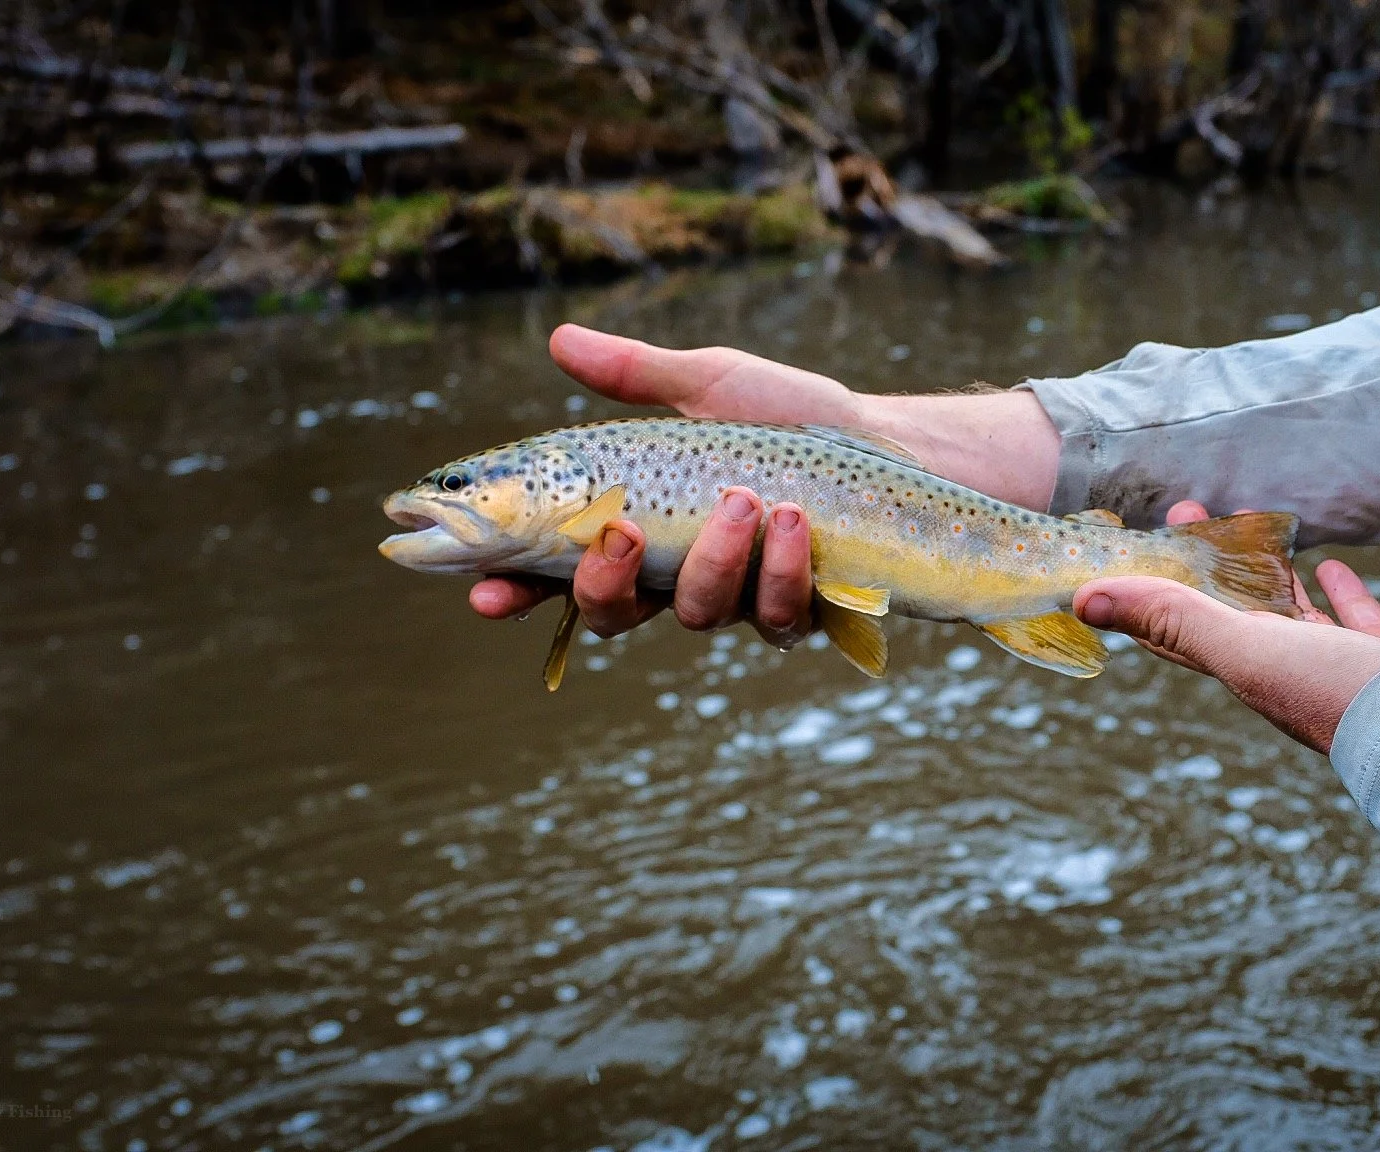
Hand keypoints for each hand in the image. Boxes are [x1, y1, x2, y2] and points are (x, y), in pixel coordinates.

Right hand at [470, 324, 1058, 644]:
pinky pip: (776, 616)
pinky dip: (782, 570)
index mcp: (643, 529)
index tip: (485, 594)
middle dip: (605, 584)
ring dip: (717, 561)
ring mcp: (741, 600)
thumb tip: (558, 338)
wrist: (894, 445)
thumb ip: (636, 373)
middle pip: (613, 612)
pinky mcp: (803, 613)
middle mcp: (682, 576)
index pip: (560, 570)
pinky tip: (794, 521)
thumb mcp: (711, 384)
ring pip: (699, 615)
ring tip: (749, 501)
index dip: (516, 590)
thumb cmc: (794, 418)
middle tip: (622, 533)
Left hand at [1073, 501, 1379, 753]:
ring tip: (1250, 530)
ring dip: (1263, 575)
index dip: (1146, 586)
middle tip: (1185, 508)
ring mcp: (1336, 671)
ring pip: (1288, 616)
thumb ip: (1173, 620)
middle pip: (1228, 610)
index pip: (1175, 628)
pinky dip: (1337, 595)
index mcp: (1244, 669)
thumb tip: (1084, 601)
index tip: (1128, 539)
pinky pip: (1353, 624)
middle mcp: (1283, 672)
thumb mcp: (1246, 648)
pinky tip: (1332, 565)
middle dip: (1201, 562)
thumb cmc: (1337, 692)